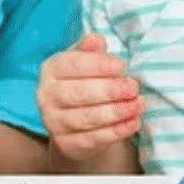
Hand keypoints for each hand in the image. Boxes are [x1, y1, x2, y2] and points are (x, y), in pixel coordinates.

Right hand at [36, 33, 142, 160]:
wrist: (74, 125)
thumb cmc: (83, 84)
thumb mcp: (85, 63)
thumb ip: (90, 51)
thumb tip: (96, 39)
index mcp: (50, 70)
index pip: (72, 65)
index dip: (98, 66)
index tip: (121, 66)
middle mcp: (46, 96)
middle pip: (78, 93)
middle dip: (109, 91)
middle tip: (133, 88)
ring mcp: (53, 122)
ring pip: (86, 118)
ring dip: (116, 112)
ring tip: (138, 105)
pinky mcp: (64, 144)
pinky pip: (92, 139)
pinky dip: (116, 132)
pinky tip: (133, 123)